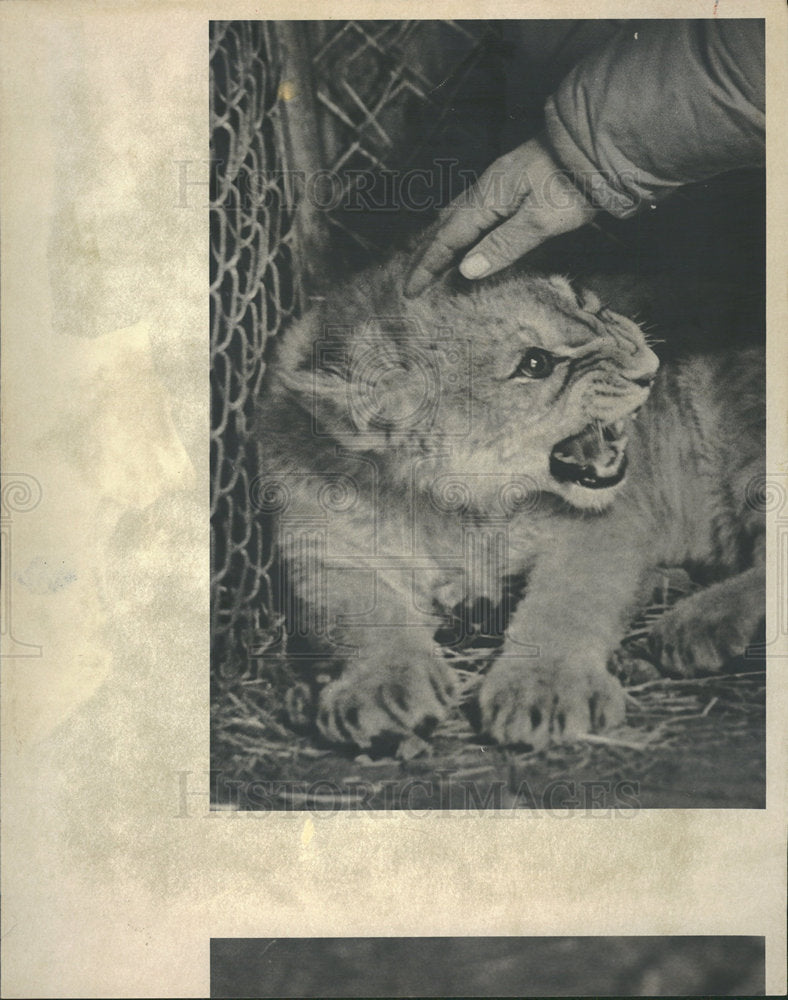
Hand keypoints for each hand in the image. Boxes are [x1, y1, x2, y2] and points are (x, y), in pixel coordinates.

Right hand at [405, 135, 596, 296]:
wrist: (597, 144)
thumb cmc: (572, 184)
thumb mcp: (540, 220)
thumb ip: (503, 245)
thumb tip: (466, 269)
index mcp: (487, 199)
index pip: (447, 239)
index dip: (427, 266)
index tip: (410, 290)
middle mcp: (486, 189)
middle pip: (445, 225)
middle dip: (426, 253)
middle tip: (412, 278)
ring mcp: (499, 183)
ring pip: (457, 215)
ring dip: (440, 238)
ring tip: (430, 257)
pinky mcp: (513, 182)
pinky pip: (473, 209)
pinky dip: (459, 227)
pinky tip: (466, 232)